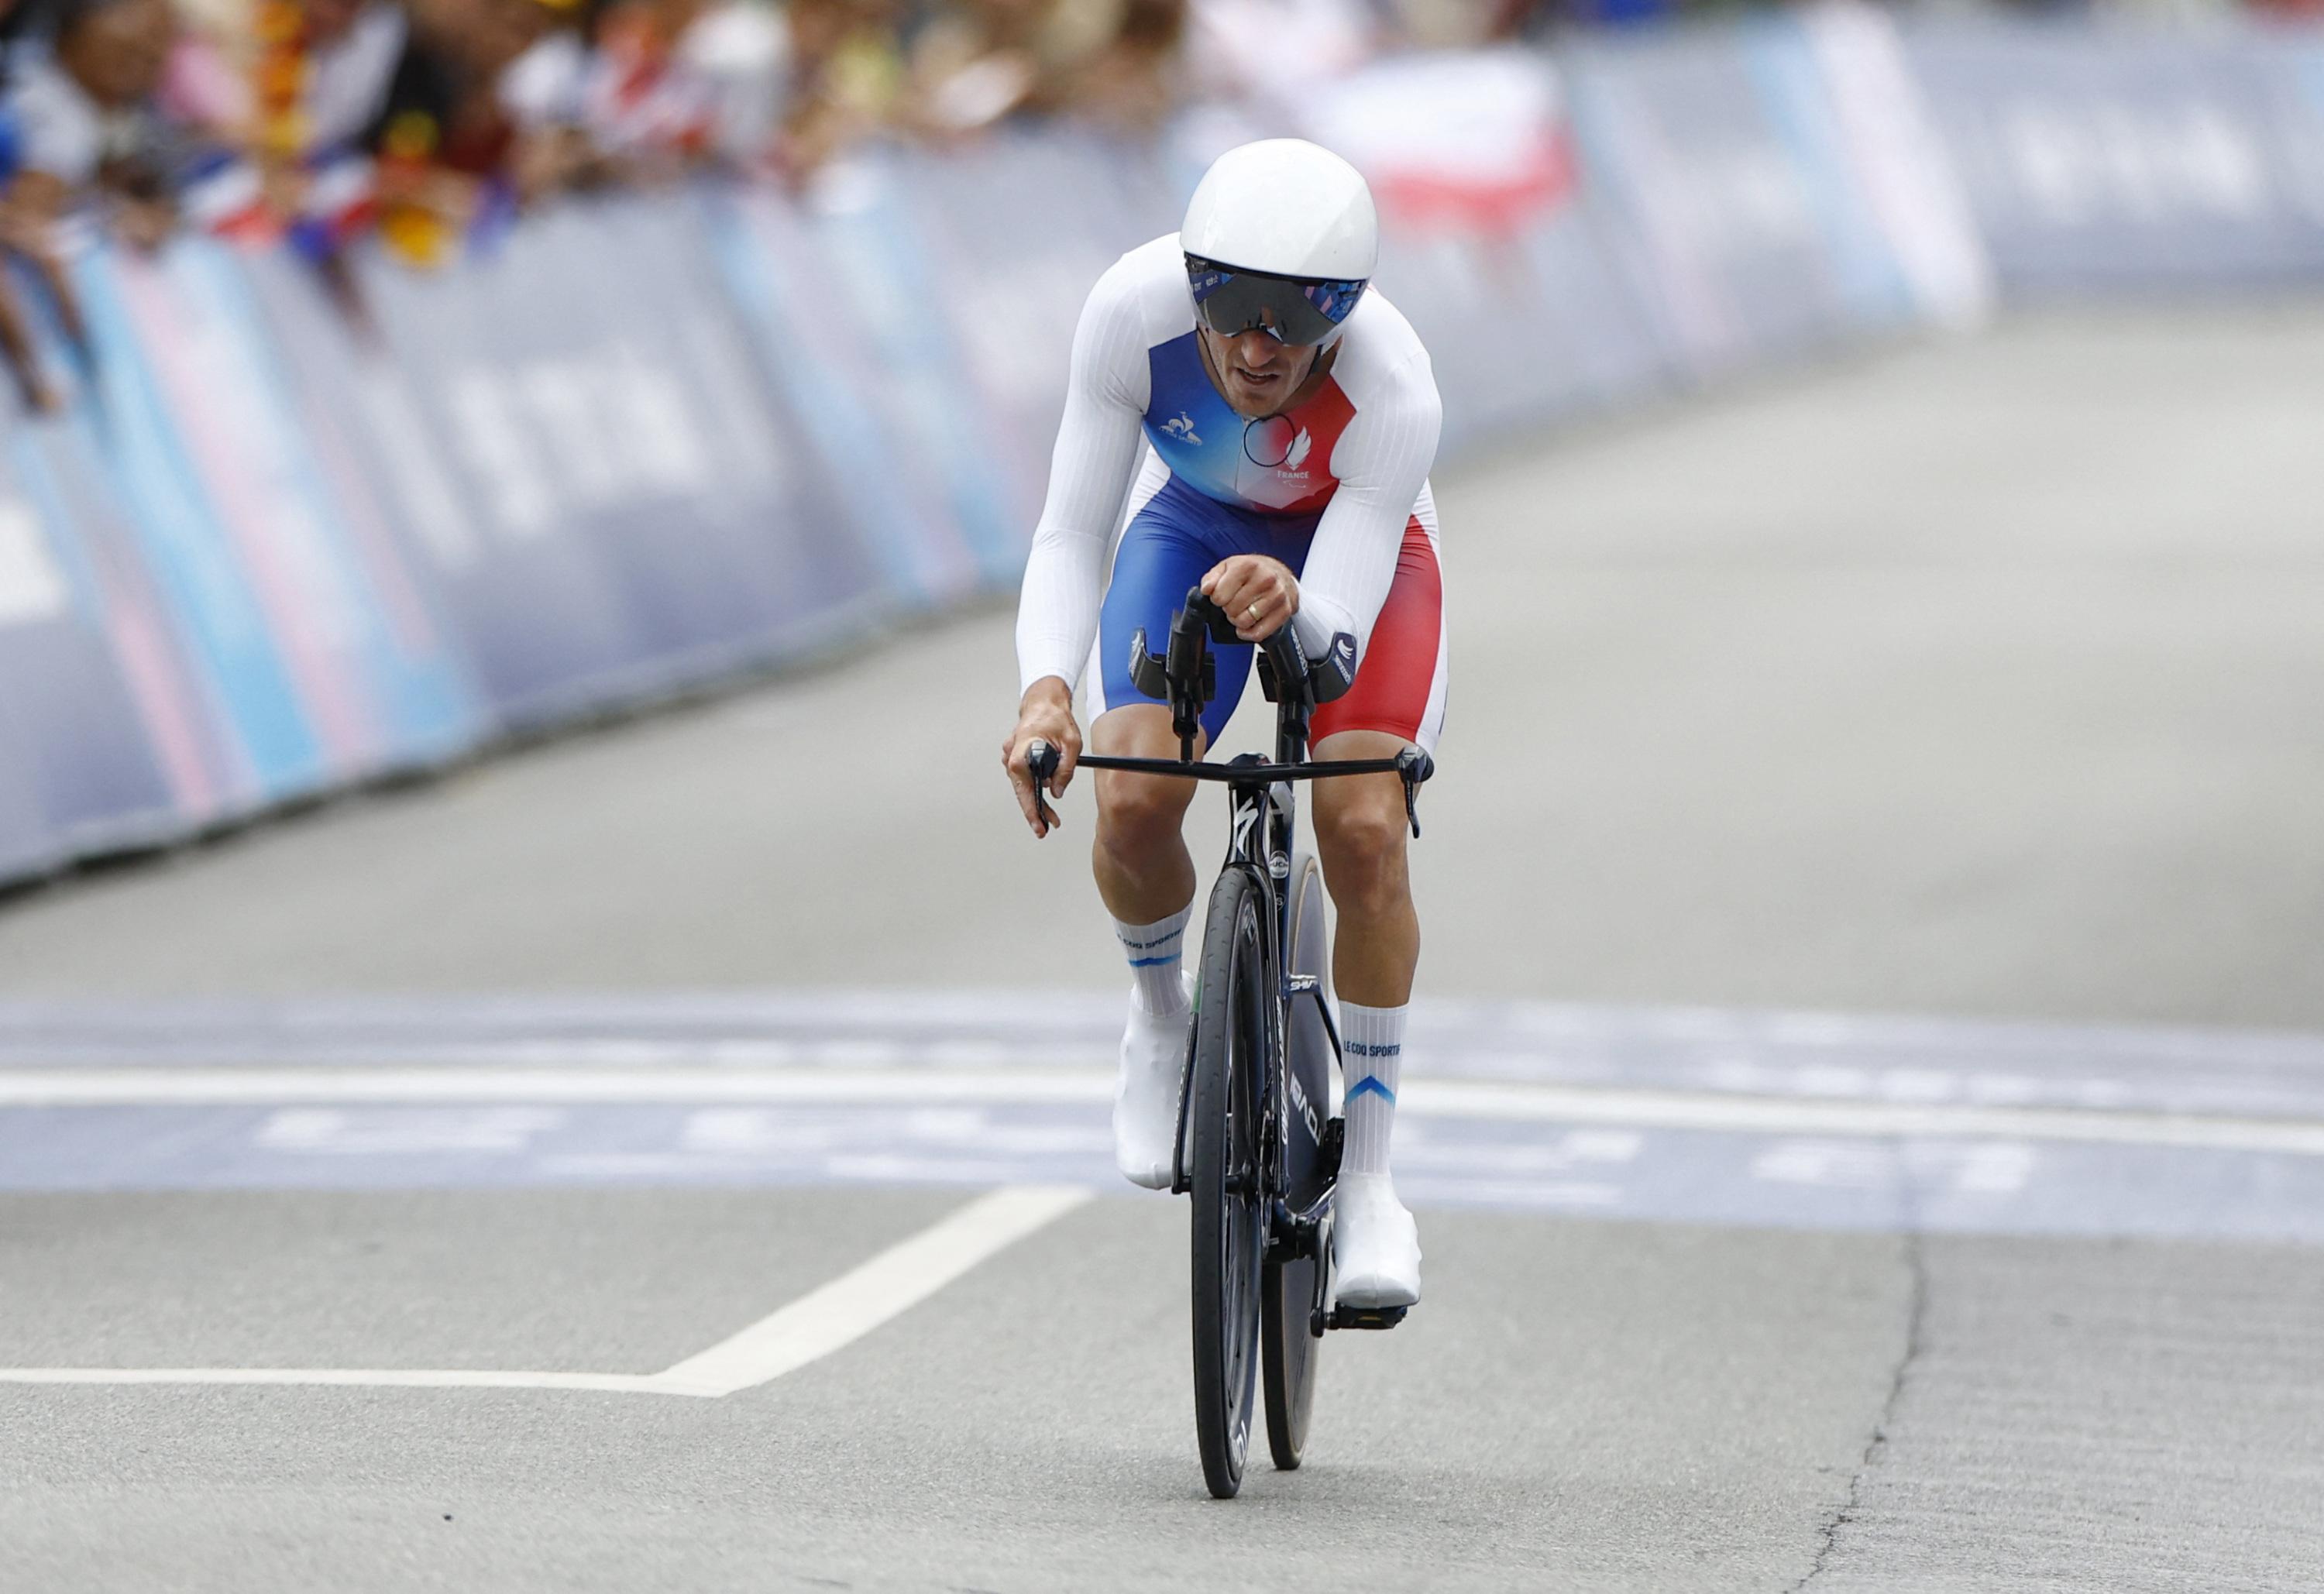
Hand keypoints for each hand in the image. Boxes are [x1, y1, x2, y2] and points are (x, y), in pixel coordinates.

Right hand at [1002, 677, 1080, 838]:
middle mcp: (1011, 756)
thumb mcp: (1071, 744)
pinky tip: (1045, 794)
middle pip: (1022, 792)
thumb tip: (1058, 792)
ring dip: (1036, 800)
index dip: (1032, 811)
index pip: (1024, 790)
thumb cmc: (1055, 718)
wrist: (1044, 701)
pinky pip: (1024, 777)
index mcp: (1021, 753)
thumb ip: (1065, 769)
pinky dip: (1034, 787)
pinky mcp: (1015, 756)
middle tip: (1049, 826)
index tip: (1039, 826)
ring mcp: (1011, 756)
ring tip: (1051, 816)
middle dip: (1037, 811)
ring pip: (1023, 786)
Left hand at [1202, 554, 1298, 642]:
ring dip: (1239, 621)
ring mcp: (1277, 595)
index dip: (1217, 599)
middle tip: (1235, 603)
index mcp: (1247, 566)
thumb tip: (1206, 589)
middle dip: (1229, 609)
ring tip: (1243, 611)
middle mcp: (1265, 579)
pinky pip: (1259, 633)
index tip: (1223, 596)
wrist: (1279, 573)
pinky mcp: (1285, 610)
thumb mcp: (1227, 567)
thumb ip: (1212, 578)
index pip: (1219, 596)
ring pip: (1245, 622)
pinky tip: (1249, 625)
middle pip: (1232, 610)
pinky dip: (1249, 633)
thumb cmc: (1252, 571)